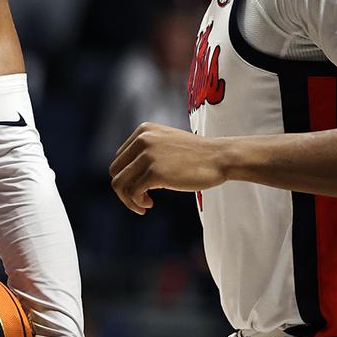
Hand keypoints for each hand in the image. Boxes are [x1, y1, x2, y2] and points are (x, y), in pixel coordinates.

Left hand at [109, 123, 227, 213]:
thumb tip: (126, 174)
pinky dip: (137, 202)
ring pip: (119, 183)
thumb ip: (148, 151)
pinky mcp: (155, 172)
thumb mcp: (167, 143)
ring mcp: (148, 155)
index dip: (127, 177)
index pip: (120, 159)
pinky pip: (133, 192)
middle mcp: (142, 139)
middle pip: (115, 171)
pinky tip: (150, 204)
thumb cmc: (197, 155)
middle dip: (123, 190)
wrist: (220, 157)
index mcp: (143, 131)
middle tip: (140, 200)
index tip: (141, 187)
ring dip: (128, 199)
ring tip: (144, 205)